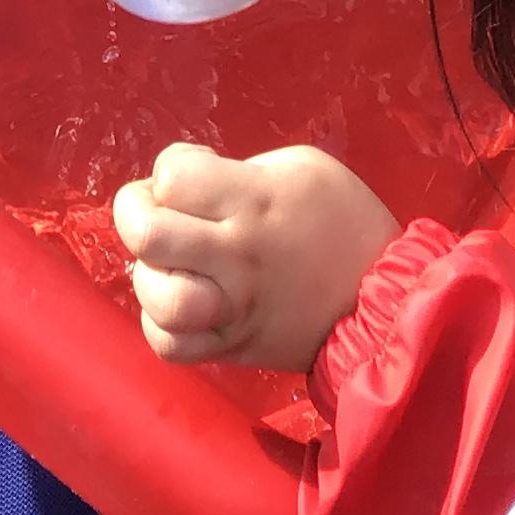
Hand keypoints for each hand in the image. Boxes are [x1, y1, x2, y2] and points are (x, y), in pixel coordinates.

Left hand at [113, 143, 398, 372]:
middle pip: (149, 236)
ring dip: (147, 273)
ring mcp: (232, 308)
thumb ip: (237, 173)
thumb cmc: (342, 218)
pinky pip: (171, 346)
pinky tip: (175, 302)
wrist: (381, 300)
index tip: (195, 173)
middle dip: (134, 213)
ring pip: (156, 298)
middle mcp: (236, 255)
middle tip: (155, 211)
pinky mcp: (233, 348)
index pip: (172, 176)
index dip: (170, 168)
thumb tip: (189, 188)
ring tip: (166, 262)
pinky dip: (160, 323)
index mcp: (254, 200)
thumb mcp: (299, 166)